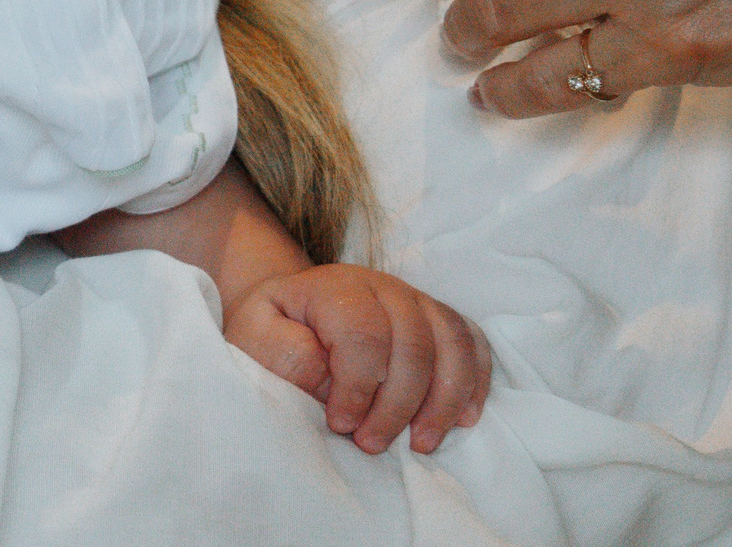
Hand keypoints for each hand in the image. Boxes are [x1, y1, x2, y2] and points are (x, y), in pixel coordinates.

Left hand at [223, 265, 491, 454]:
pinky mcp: (437, 319)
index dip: (357, 387)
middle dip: (397, 404)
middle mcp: (382, 287)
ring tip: (421, 443)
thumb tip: (329, 380)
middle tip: (372, 444)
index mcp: (335, 288)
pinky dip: (475, 381)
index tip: (340, 424)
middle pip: (413, 343)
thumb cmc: (275, 331)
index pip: (363, 334)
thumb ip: (285, 354)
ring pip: (451, 343)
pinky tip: (463, 419)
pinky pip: (472, 343)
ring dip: (443, 400)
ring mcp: (416, 300)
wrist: (293, 310)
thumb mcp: (255, 338)